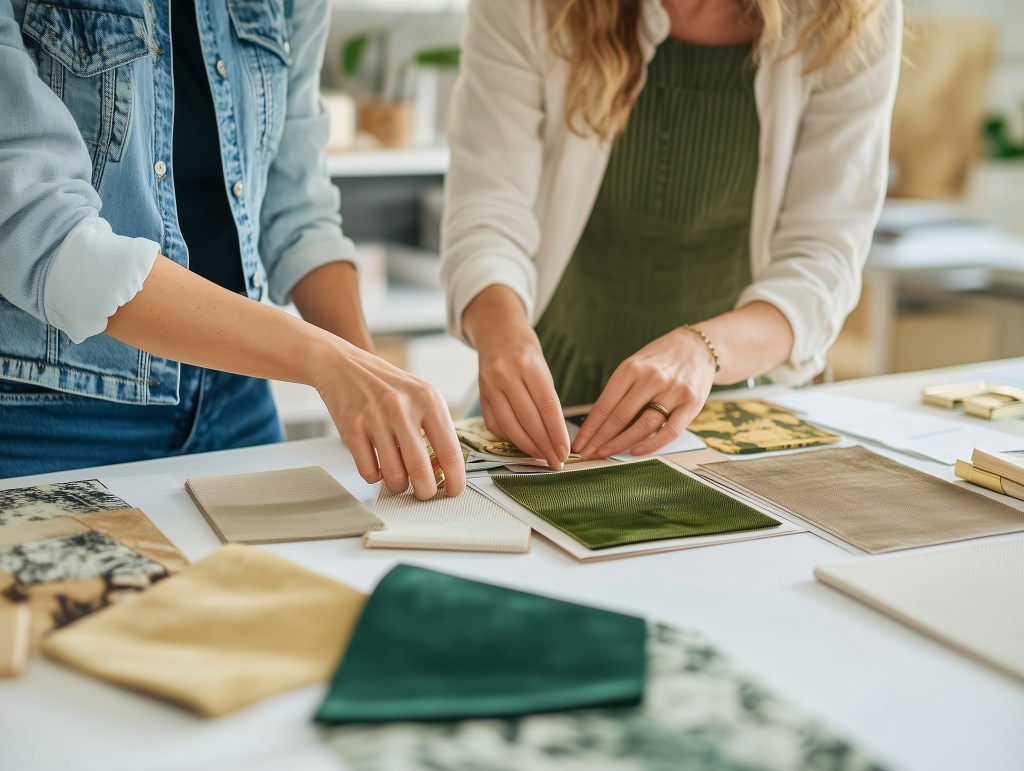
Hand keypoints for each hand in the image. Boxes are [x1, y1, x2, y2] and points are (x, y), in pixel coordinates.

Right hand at [310, 339, 465, 499]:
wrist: (344, 366)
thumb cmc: (388, 386)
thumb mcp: (422, 396)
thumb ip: (436, 428)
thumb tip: (447, 471)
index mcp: (428, 400)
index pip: (450, 451)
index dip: (455, 480)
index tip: (453, 492)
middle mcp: (403, 408)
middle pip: (421, 470)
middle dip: (425, 492)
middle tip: (425, 493)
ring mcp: (375, 418)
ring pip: (394, 475)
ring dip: (398, 486)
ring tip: (399, 480)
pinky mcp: (352, 428)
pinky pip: (369, 471)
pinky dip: (375, 477)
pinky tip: (377, 466)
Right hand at [477, 332, 569, 469]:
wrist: (497, 335)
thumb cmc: (526, 355)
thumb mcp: (542, 370)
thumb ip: (547, 401)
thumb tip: (556, 438)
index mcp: (528, 364)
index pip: (547, 405)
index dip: (556, 433)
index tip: (565, 451)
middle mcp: (506, 374)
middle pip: (528, 418)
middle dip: (544, 445)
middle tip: (556, 462)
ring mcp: (489, 385)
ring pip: (510, 425)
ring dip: (528, 446)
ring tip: (542, 458)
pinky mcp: (480, 396)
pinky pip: (496, 425)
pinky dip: (511, 439)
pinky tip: (523, 445)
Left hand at [572, 327, 715, 458]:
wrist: (698, 347)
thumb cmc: (660, 360)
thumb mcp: (635, 365)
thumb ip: (620, 392)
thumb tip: (598, 425)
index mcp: (631, 368)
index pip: (604, 404)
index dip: (589, 428)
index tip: (578, 443)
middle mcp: (651, 378)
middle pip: (620, 416)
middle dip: (599, 439)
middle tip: (586, 454)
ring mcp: (672, 391)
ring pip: (642, 425)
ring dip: (620, 444)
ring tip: (604, 455)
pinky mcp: (692, 403)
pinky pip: (669, 430)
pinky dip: (652, 444)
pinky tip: (635, 452)